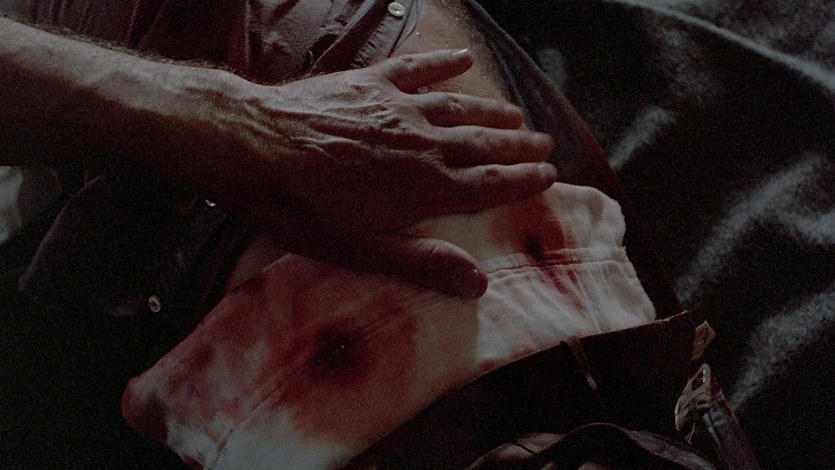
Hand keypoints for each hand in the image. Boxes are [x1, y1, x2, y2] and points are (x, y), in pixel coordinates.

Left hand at [201, 50, 556, 296]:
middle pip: (484, 144)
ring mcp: (399, 108)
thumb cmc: (302, 207)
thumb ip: (422, 262)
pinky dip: (442, 63)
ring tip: (515, 114)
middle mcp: (424, 143)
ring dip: (491, 110)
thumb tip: (478, 284)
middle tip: (545, 143)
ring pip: (460, 107)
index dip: (523, 181)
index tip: (549, 175)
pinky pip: (417, 69)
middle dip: (517, 145)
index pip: (490, 185)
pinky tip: (461, 58)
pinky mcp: (371, 83)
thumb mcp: (362, 249)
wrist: (253, 147)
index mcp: (425, 187)